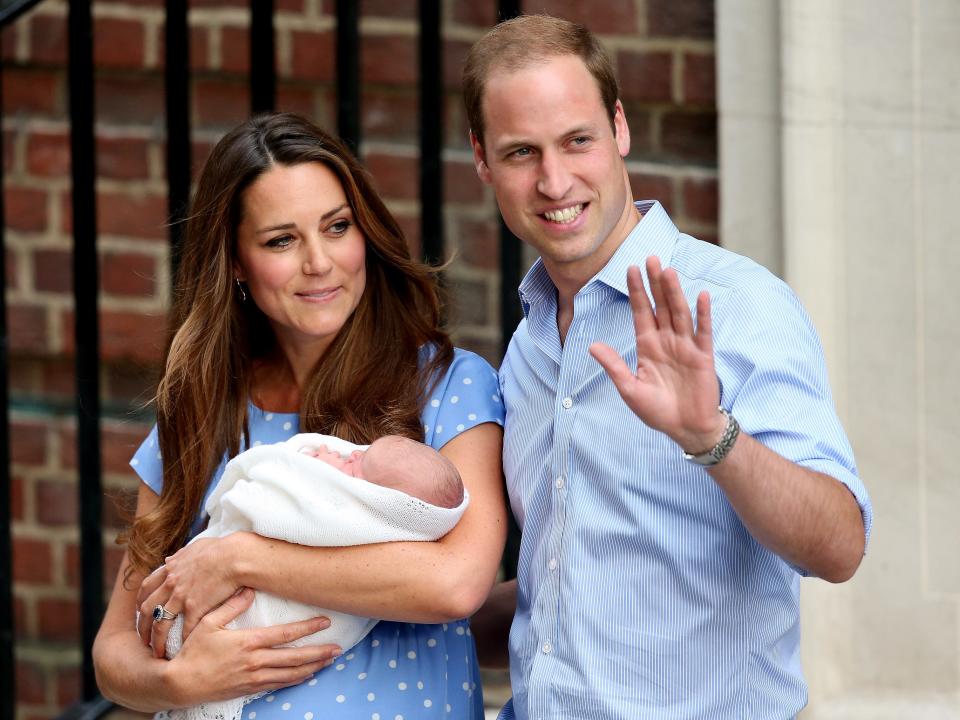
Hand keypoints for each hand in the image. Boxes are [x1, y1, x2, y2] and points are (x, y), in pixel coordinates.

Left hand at [137, 536, 242, 656]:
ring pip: (160, 624)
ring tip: (156, 652)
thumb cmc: (220, 548)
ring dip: (156, 640)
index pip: (147, 587)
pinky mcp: (195, 608)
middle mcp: (171, 584)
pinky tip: (183, 648)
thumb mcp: (194, 547)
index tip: (142, 610)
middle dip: (142, 626)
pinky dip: (182, 641)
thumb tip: (170, 560)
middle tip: (143, 638)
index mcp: (170, 569)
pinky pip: (184, 629)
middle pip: (147, 609)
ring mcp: (181, 597)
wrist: (234, 556)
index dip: (142, 600)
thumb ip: (180, 556)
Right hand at [166, 588, 341, 705]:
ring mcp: (254, 677)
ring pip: (291, 674)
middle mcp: (255, 661)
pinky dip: (296, 679)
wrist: (180, 684)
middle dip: (319, 652)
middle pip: (295, 657)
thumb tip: (249, 589)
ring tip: (329, 661)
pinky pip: (279, 684)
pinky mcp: (250, 689)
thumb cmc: (193, 651)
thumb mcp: (208, 622)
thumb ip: (230, 605)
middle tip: (338, 648)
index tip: (325, 622)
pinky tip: (306, 675)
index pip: (286, 634)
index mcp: (249, 642)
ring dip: (312, 667)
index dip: (308, 628)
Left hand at [589, 257, 724, 452]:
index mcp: (647, 346)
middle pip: (660, 306)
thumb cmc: (657, 411)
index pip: (641, 312)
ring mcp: (685, 346)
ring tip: (668, 271)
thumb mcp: (630, 389)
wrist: (685, 429)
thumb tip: (592, 345)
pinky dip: (702, 314)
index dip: (636, 291)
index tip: (630, 268)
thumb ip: (614, 366)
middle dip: (654, 283)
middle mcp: (666, 341)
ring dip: (674, 292)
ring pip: (679, 313)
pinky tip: (700, 296)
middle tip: (650, 257)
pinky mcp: (703, 356)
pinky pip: (703, 332)